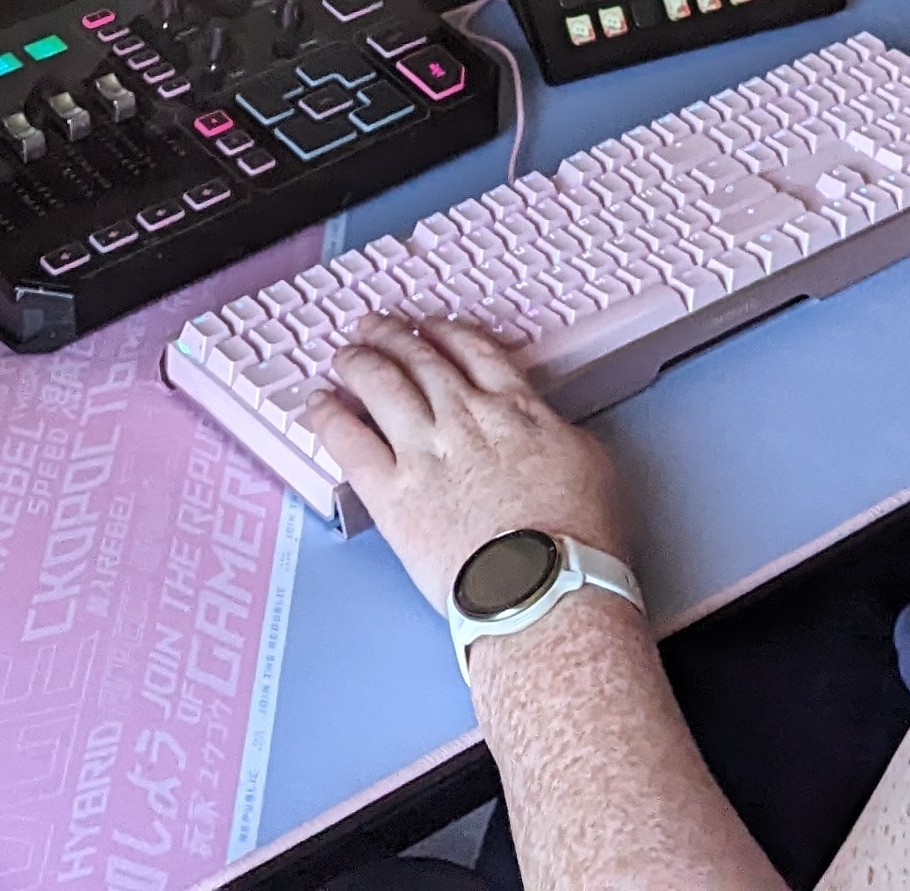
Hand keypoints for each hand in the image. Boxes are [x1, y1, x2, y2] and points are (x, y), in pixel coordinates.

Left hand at [310, 316, 629, 613]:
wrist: (543, 583)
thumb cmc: (577, 538)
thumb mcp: (591, 463)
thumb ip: (557, 432)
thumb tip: (547, 428)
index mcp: (515, 409)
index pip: (474, 352)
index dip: (447, 333)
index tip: (431, 327)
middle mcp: (464, 419)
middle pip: (421, 359)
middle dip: (395, 337)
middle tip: (376, 326)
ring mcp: (424, 453)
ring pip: (381, 385)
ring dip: (360, 361)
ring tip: (346, 353)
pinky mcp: (392, 494)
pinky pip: (349, 442)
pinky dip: (329, 417)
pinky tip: (318, 404)